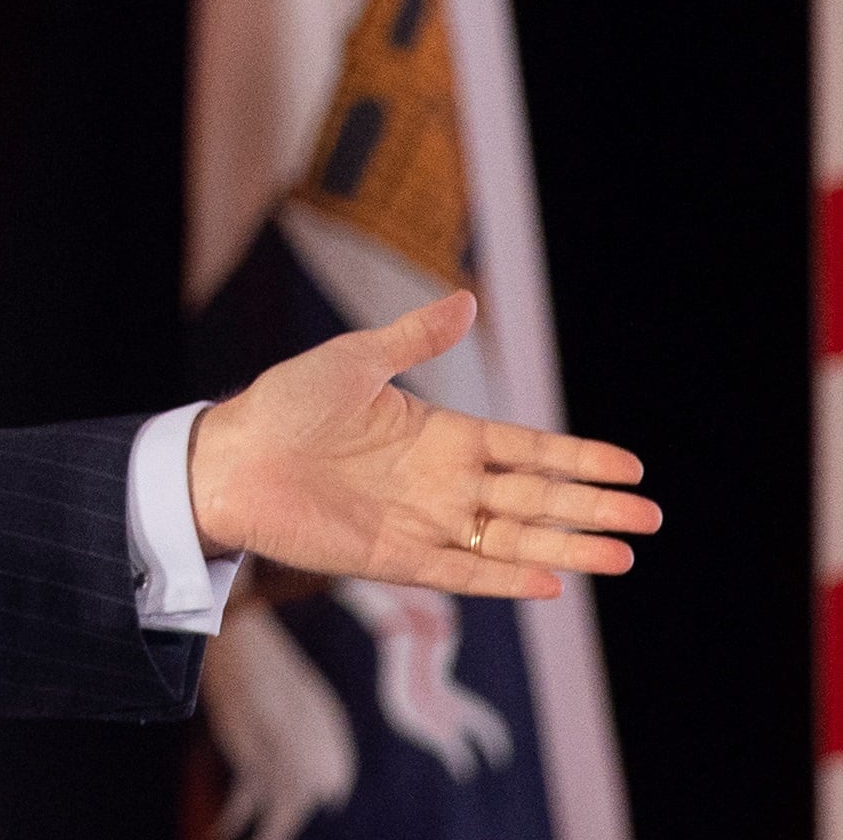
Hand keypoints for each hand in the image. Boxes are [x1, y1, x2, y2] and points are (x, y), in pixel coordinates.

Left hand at [186, 291, 658, 598]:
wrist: (229, 457)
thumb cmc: (285, 403)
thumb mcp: (354, 360)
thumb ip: (413, 338)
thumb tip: (468, 300)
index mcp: (439, 434)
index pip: (526, 448)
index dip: (577, 457)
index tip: (632, 465)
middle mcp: (441, 483)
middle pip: (534, 498)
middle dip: (592, 506)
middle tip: (650, 516)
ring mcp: (423, 523)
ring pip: (512, 539)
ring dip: (567, 547)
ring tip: (624, 555)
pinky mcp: (395, 559)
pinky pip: (462, 575)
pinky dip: (504, 579)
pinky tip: (552, 581)